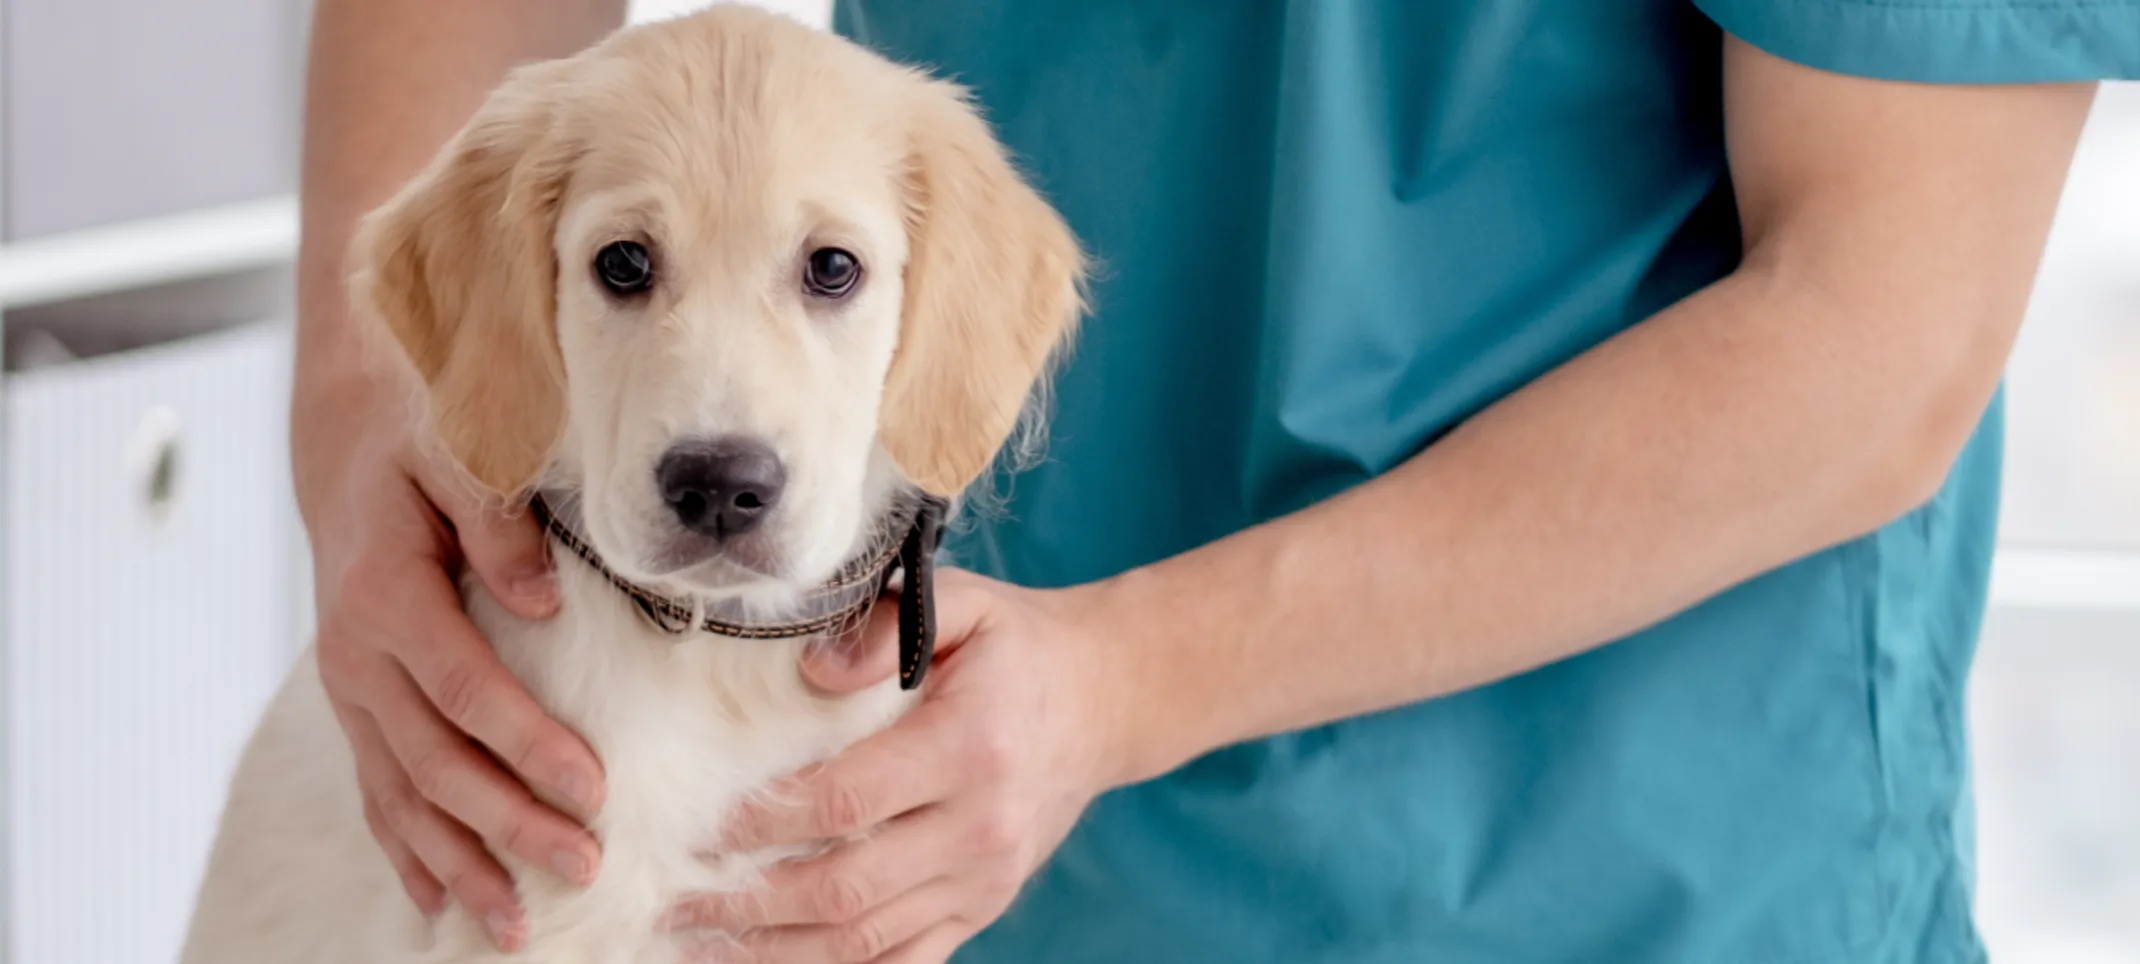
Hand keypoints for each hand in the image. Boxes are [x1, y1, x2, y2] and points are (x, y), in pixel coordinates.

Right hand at [298, 380, 606, 949]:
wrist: (347, 437)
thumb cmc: (418, 437)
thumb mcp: (459, 449)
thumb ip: (498, 520)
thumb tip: (545, 599)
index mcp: (387, 595)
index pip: (468, 689)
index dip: (529, 745)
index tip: (594, 790)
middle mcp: (358, 655)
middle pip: (438, 761)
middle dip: (510, 825)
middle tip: (583, 868)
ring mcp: (351, 688)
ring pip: (403, 794)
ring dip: (460, 862)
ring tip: (515, 926)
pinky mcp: (358, 704)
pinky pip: (379, 790)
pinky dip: (409, 851)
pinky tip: (441, 901)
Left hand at [660, 569, 1134, 962]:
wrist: (1107, 700)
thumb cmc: (1018, 650)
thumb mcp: (966, 606)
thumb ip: (885, 626)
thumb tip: (809, 672)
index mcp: (968, 748)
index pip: (845, 802)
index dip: (763, 822)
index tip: (699, 825)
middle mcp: (980, 826)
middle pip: (844, 887)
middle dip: (749, 901)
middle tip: (675, 898)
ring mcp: (984, 879)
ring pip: (865, 940)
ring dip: (775, 951)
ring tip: (700, 943)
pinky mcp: (983, 907)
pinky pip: (906, 962)